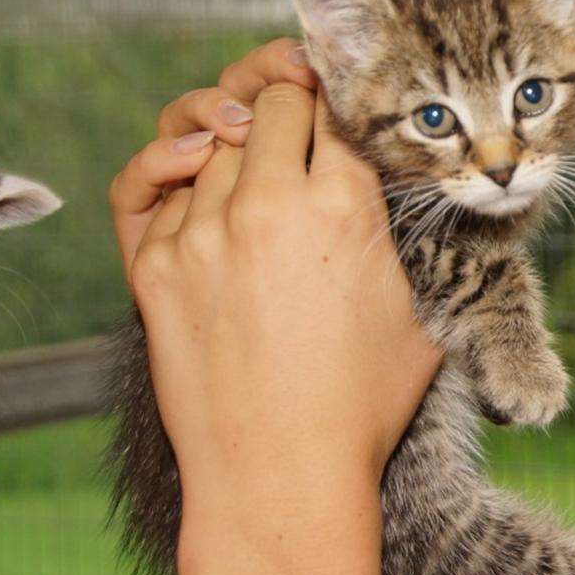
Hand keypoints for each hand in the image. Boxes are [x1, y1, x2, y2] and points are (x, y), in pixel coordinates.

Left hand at [108, 46, 441, 574]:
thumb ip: (412, 237)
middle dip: (291, 102)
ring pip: (214, 138)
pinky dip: (183, 180)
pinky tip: (206, 194)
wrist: (279, 475)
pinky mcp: (152, 264)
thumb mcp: (422, 309)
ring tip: (258, 163)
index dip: (347, 100)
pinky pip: (157, 186)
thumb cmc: (362, 403)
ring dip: (239, 142)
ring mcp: (202, 230)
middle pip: (272, 100)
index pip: (338, 106)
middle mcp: (269, 203)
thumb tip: (420, 199)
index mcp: (345, 206)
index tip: (347, 104)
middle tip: (302, 114)